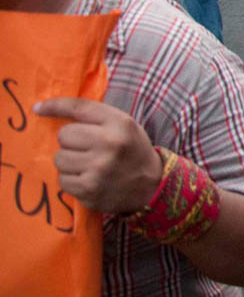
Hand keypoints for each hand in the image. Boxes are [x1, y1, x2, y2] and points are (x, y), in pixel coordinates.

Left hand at [34, 98, 162, 213]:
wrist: (151, 185)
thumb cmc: (131, 150)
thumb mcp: (123, 125)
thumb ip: (94, 116)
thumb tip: (46, 108)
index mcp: (120, 123)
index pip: (79, 108)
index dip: (55, 106)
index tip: (38, 108)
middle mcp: (109, 143)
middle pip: (64, 135)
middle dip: (70, 141)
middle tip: (86, 147)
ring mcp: (98, 168)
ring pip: (59, 158)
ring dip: (68, 161)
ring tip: (87, 164)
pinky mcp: (89, 190)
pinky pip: (62, 180)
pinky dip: (71, 180)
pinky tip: (88, 179)